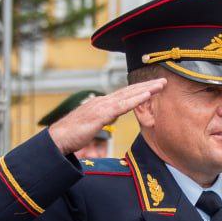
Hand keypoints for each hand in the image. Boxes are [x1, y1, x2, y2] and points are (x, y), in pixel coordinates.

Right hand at [47, 80, 165, 154]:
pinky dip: (135, 100)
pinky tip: (146, 95)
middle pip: (129, 91)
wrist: (58, 139)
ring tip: (160, 85)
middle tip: (163, 81)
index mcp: (102, 103)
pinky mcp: (100, 114)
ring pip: (128, 95)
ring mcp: (101, 106)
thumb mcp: (94, 124)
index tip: (153, 87)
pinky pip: (121, 106)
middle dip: (147, 86)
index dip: (139, 90)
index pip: (124, 95)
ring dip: (145, 89)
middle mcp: (103, 101)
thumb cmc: (74, 134)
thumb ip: (105, 118)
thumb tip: (114, 116)